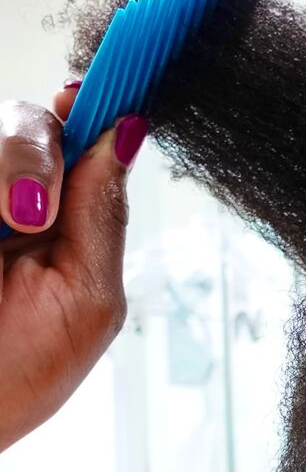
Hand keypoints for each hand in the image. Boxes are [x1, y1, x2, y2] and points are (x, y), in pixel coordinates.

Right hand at [0, 84, 145, 451]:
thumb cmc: (16, 375)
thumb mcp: (86, 298)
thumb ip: (103, 215)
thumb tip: (127, 133)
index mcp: (58, 221)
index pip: (77, 140)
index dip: (87, 110)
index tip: (84, 96)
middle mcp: (7, 200)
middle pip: (22, 120)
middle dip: (32, 150)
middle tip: (33, 213)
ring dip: (7, 168)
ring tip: (9, 225)